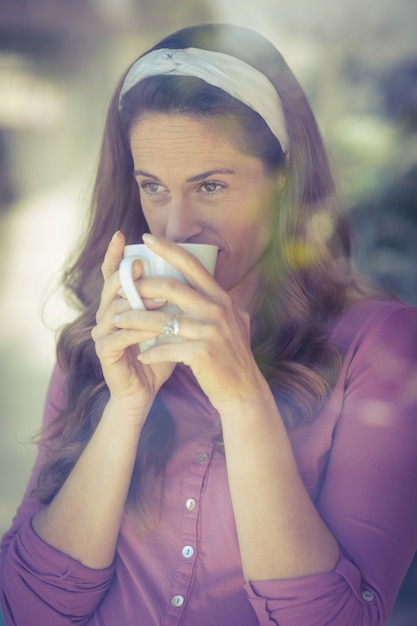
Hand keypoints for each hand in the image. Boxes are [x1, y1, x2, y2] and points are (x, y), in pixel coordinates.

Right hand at [91, 232, 174, 414]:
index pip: (113, 273)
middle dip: (130, 276)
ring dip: (139, 303)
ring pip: (115, 309)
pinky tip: (155, 328)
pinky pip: (118, 336)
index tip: (122, 235)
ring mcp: (102, 332)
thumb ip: (175, 300)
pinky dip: (138, 330)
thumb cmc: (160, 353)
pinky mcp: (104, 352)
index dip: (114, 254)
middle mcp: (105, 314)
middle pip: (110, 286)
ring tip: (161, 300)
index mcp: (120, 303)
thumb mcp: (169, 322)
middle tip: (147, 268)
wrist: (146, 390)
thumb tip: (198, 272)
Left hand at [113, 235, 264, 410]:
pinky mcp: (203, 353)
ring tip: (117, 320)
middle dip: (141, 286)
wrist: (243, 390)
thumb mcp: (234, 321)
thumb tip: (203, 284)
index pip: (192, 265)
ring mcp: (211, 331)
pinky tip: (140, 355)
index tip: (146, 238)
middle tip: (120, 288)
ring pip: (162, 319)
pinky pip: (166, 348)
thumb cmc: (232, 356)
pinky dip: (150, 352)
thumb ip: (218, 303)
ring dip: (135, 319)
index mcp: (221, 298)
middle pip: (172, 287)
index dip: (169, 249)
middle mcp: (218, 309)